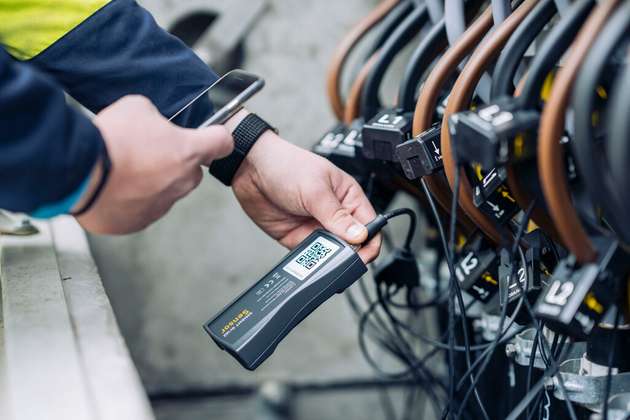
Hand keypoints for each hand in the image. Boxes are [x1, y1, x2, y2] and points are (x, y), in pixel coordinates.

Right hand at [75, 95, 232, 233]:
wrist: (78, 171)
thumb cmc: (109, 140)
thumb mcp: (137, 107)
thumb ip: (155, 117)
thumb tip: (152, 123)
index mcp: (188, 151)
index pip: (222, 142)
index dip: (216, 137)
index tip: (211, 137)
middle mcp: (182, 181)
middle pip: (191, 171)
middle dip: (176, 162)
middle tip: (148, 153)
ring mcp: (163, 205)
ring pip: (167, 191)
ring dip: (152, 182)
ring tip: (123, 170)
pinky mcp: (141, 221)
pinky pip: (143, 209)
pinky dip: (132, 200)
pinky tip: (113, 187)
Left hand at [231, 128, 380, 262]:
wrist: (250, 170)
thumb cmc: (286, 166)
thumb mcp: (315, 189)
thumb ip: (337, 216)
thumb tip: (360, 235)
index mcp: (348, 197)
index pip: (370, 224)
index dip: (370, 241)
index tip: (363, 254)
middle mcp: (335, 214)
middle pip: (354, 244)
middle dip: (351, 254)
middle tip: (342, 258)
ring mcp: (317, 227)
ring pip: (333, 253)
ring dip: (330, 259)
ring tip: (324, 258)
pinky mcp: (299, 238)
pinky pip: (311, 256)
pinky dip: (312, 261)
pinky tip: (309, 259)